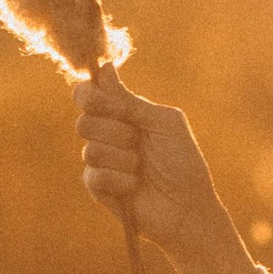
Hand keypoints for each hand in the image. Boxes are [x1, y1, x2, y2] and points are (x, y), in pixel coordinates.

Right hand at [73, 64, 225, 262]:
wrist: (188, 207)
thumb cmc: (183, 163)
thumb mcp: (163, 123)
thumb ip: (131, 100)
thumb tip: (104, 67)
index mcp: (122, 114)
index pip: (88, 95)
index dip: (90, 96)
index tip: (111, 106)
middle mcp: (108, 134)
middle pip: (84, 120)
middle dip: (116, 131)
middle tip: (139, 142)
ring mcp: (101, 161)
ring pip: (90, 149)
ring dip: (123, 158)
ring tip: (142, 168)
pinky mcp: (98, 188)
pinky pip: (94, 175)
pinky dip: (119, 180)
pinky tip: (135, 186)